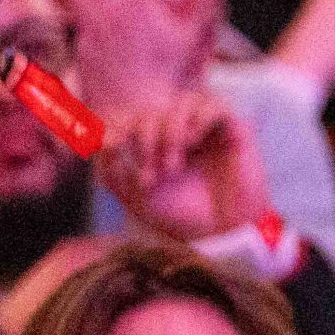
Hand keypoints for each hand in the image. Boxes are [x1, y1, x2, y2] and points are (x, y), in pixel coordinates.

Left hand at [100, 87, 271, 241]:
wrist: (221, 232)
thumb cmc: (181, 217)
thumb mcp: (136, 199)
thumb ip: (112, 174)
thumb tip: (99, 142)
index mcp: (159, 143)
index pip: (135, 118)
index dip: (119, 126)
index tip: (110, 147)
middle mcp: (183, 132)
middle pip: (157, 111)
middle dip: (145, 140)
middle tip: (151, 175)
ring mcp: (209, 129)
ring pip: (184, 102)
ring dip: (170, 130)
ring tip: (172, 164)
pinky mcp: (235, 130)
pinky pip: (216, 105)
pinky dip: (198, 119)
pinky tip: (193, 143)